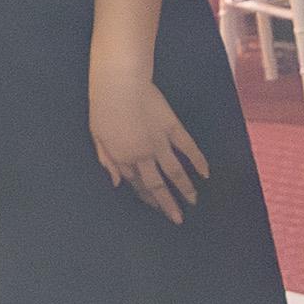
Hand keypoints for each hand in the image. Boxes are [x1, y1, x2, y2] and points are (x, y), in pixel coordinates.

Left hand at [92, 62, 206, 223]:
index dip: (147, 198)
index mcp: (122, 158)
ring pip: (175, 172)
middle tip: (178, 219)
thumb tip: (117, 182)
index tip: (157, 209)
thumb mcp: (97, 136)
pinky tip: (206, 173)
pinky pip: (188, 148)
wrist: (119, 84)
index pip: (136, 184)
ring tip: (194, 202)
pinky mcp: (173, 128)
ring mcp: (160, 143)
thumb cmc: (102, 107)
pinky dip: (198, 161)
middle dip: (167, 204)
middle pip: (157, 184)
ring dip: (185, 189)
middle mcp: (143, 156)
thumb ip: (106, 160)